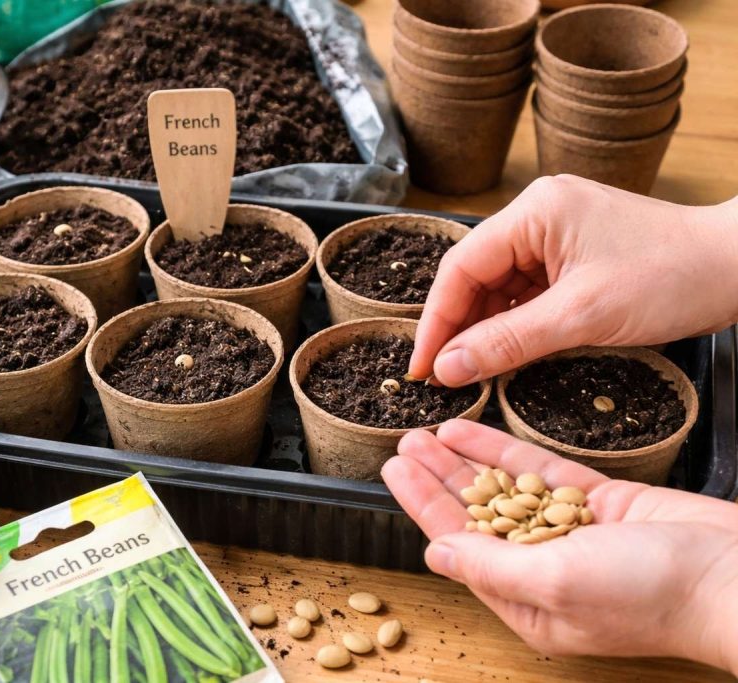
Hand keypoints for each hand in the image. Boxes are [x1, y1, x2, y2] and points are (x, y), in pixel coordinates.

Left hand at [382, 420, 737, 673]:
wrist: (733, 573)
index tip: (394, 471)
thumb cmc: (650, 595)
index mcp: (527, 602)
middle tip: (403, 442)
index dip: (423, 505)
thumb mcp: (555, 583)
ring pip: (503, 489)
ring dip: (465, 461)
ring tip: (427, 432)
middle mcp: (543, 568)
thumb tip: (435, 554)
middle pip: (475, 514)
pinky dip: (505, 451)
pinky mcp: (598, 503)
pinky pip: (540, 472)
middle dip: (437, 478)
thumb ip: (490, 567)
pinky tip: (473, 432)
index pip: (458, 545)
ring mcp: (571, 533)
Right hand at [408, 176, 737, 385]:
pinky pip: (526, 291)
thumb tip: (448, 369)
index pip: (461, 268)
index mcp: (533, 211)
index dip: (436, 322)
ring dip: (485, 329)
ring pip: (498, 287)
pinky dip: (513, 324)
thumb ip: (507, 342)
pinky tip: (505, 352)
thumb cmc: (673, 278)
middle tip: (443, 376)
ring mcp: (555, 233)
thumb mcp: (582, 317)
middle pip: (475, 276)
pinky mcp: (572, 254)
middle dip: (458, 327)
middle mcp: (537, 214)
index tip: (422, 367)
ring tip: (472, 371)